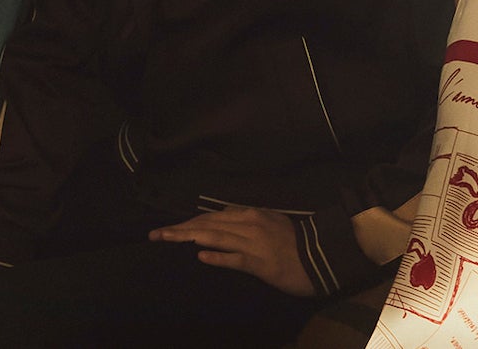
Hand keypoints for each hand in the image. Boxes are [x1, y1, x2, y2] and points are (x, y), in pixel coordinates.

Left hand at [150, 207, 317, 296]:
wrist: (322, 256)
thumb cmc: (295, 242)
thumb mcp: (269, 224)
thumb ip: (246, 223)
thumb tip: (223, 225)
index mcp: (250, 214)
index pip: (212, 216)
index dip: (188, 222)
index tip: (169, 228)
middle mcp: (248, 224)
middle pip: (207, 224)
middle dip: (179, 229)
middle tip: (155, 235)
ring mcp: (254, 243)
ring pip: (215, 237)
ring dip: (188, 237)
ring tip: (166, 239)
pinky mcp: (261, 264)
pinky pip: (236, 259)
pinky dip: (219, 256)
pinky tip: (201, 256)